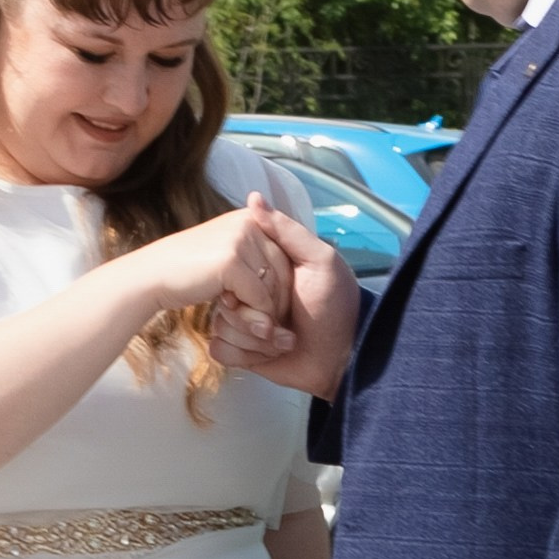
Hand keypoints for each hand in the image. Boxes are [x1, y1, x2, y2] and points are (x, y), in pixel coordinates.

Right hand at [146, 200, 292, 322]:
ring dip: (266, 314)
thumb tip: (287, 268)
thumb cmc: (187, 270)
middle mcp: (249, 223)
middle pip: (285, 273)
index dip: (281, 288)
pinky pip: (259, 298)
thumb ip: (256, 255)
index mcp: (250, 218)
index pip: (285, 258)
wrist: (149, 277)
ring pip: (274, 288)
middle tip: (264, 324)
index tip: (269, 309)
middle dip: (277, 303)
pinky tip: (234, 319)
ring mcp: (240, 239)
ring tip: (251, 325)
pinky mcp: (230, 260)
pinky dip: (253, 317)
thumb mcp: (226, 255)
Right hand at [209, 203, 360, 397]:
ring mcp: (243, 321)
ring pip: (219, 325)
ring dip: (253, 339)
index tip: (276, 296)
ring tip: (282, 341)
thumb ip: (287, 231)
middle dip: (252, 317)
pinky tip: (267, 356)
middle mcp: (250, 292)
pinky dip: (244, 355)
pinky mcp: (240, 350)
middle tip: (282, 323)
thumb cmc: (334, 308)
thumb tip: (253, 198)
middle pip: (223, 298)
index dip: (250, 285)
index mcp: (265, 269)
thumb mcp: (320, 261)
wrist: (339, 360)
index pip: (235, 266)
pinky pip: (220, 349)